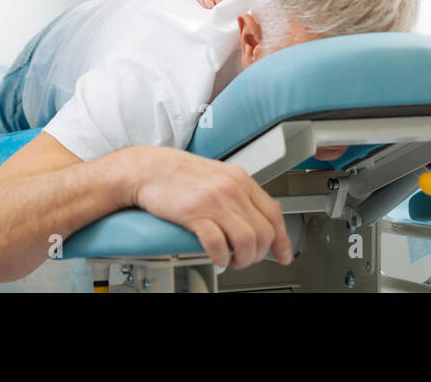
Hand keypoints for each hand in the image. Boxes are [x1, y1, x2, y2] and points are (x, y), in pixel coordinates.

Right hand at [119, 146, 291, 268]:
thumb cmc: (178, 175)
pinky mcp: (195, 213)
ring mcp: (214, 200)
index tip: (283, 254)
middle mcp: (231, 189)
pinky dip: (221, 258)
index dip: (282, 239)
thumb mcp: (217, 176)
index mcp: (240, 180)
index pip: (274, 213)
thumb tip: (254, 220)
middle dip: (258, 254)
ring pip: (246, 241)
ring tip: (231, 261)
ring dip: (242, 259)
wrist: (147, 168)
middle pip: (263, 232)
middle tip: (246, 259)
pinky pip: (218, 244)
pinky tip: (217, 258)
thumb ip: (237, 195)